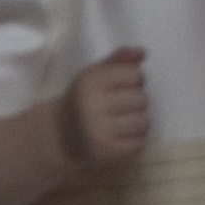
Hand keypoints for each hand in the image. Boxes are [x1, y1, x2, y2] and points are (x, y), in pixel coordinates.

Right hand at [64, 48, 149, 168]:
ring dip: (138, 123)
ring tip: (122, 122)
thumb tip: (142, 52)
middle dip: (136, 102)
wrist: (61, 135)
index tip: (122, 87)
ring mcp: (99, 131)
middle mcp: (92, 105)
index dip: (134, 80)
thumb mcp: (95, 74)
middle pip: (142, 99)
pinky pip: (139, 143)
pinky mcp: (106, 151)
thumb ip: (119, 60)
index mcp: (90, 82)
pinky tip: (120, 137)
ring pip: (144, 122)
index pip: (135, 75)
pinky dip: (135, 141)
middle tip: (120, 107)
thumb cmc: (84, 99)